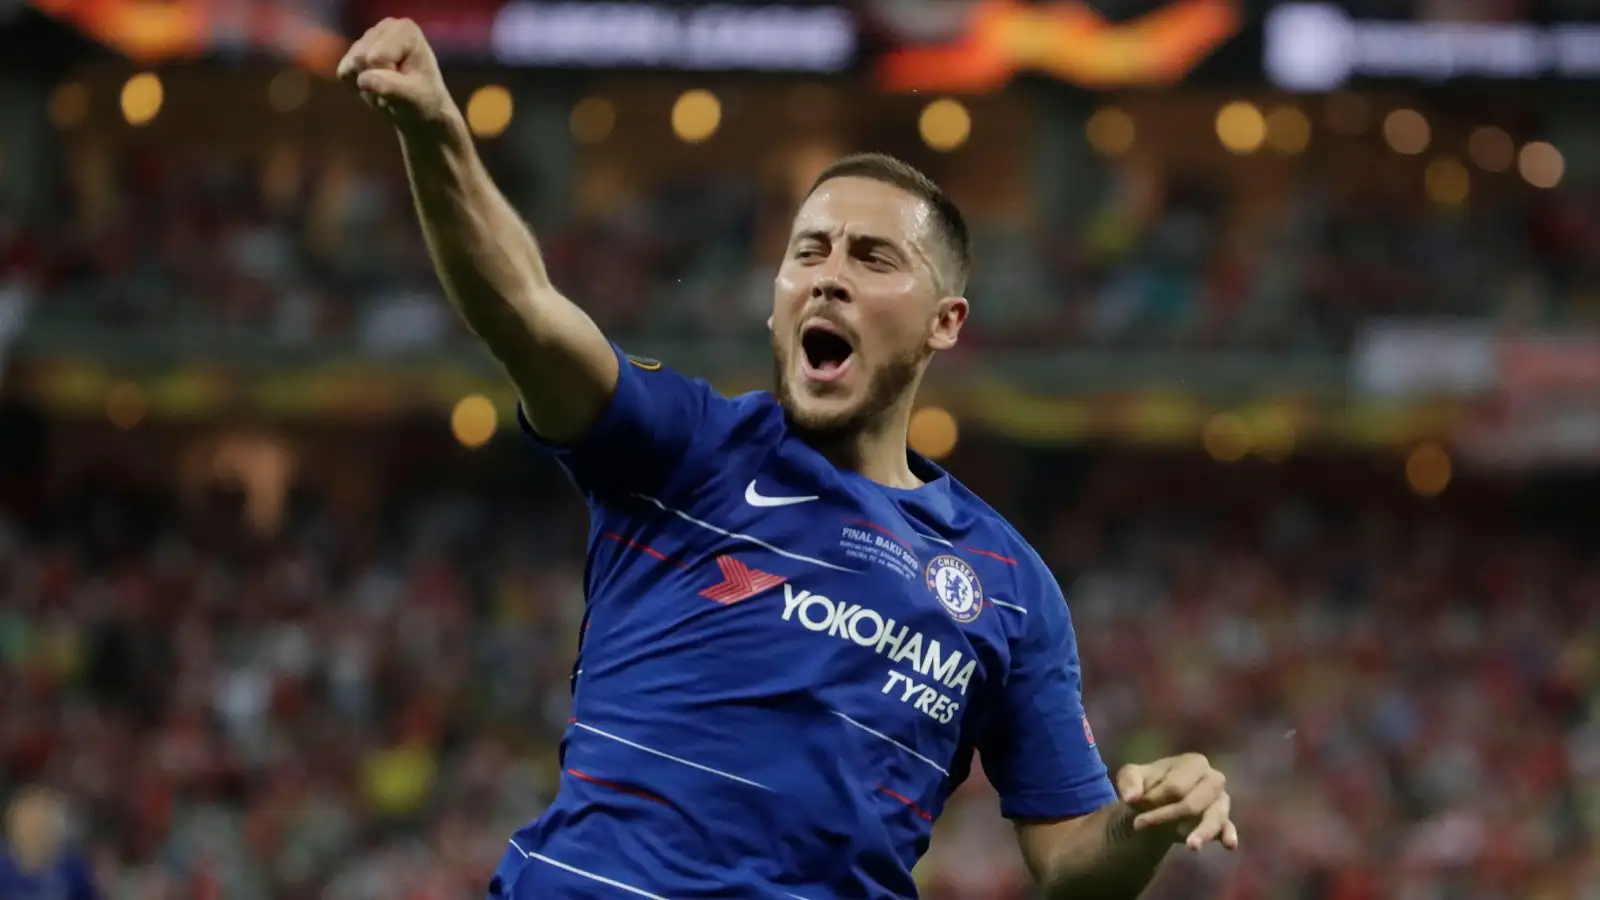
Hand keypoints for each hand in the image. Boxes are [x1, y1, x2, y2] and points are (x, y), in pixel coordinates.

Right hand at [337, 18, 456, 133]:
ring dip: (367, 85)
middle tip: (396, 88)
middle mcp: (385, 27)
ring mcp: (369, 38)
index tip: (406, 82)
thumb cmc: (423, 102)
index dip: (388, 76)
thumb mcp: (413, 98)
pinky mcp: (355, 51)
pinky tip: (377, 85)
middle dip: (375, 80)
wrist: (420, 108)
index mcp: (405, 30)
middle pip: (360, 58)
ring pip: (350, 66)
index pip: (376, 56)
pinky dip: (358, 85)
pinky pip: (344, 73)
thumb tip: (364, 80)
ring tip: (388, 87)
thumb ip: (390, 87)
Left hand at [1116, 753, 1237, 851]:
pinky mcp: (1223, 821)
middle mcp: (1214, 779)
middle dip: (1167, 816)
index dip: (1153, 799)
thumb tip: (1132, 798)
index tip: (1132, 804)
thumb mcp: (1131, 777)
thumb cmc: (1147, 785)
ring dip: (1202, 832)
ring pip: (1214, 818)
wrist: (1155, 805)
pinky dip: (1228, 835)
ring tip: (1191, 846)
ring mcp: (1221, 800)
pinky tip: (1229, 844)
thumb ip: (1129, 783)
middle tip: (1138, 825)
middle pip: (1193, 803)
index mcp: (1195, 762)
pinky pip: (1228, 828)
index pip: (1175, 787)